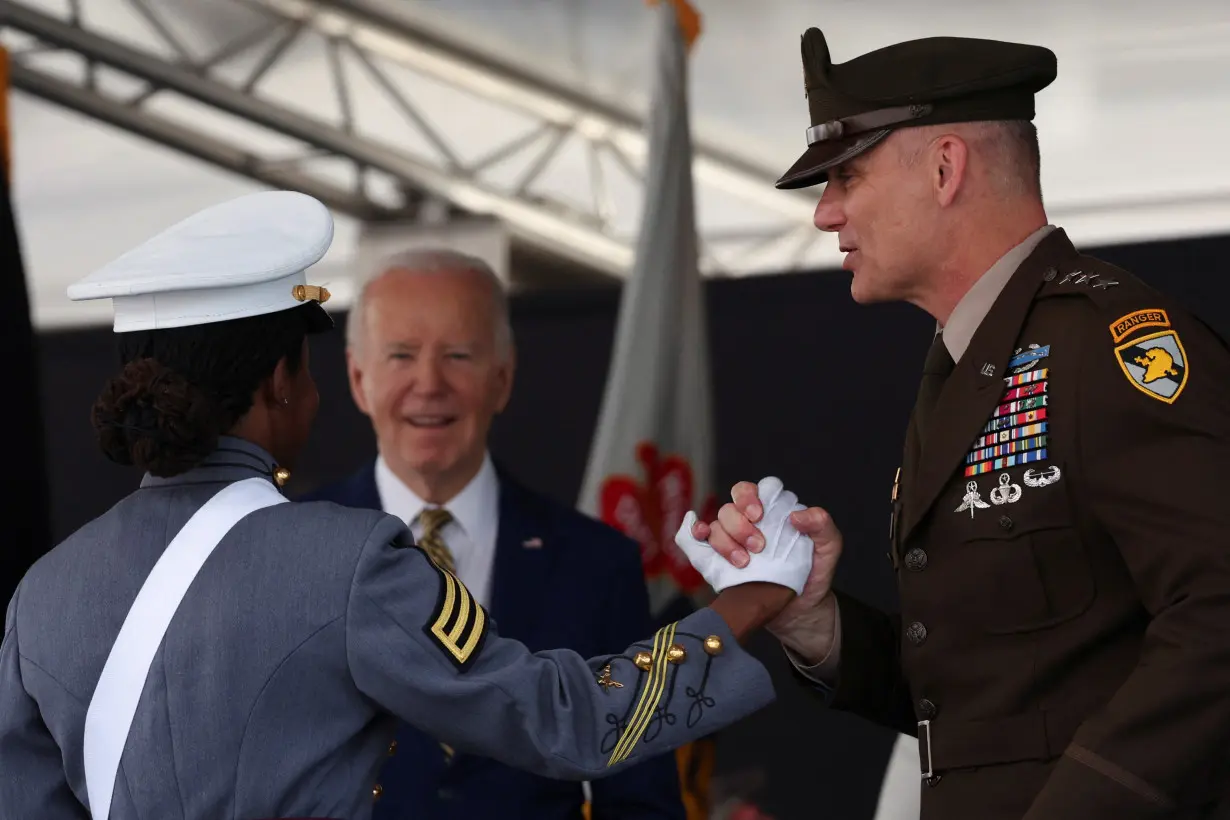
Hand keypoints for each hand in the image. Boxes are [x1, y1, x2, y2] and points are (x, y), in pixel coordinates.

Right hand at [691, 481, 842, 650]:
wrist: (801, 610)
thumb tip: (796, 516)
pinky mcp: (718, 561)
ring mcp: (730, 541)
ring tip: (744, 564)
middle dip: (739, 526)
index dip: (748, 497)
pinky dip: (694, 536)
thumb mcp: (828, 547)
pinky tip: (700, 538)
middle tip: (758, 548)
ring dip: (724, 542)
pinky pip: (698, 543)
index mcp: (770, 511)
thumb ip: (821, 525)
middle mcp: (746, 522)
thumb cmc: (814, 573)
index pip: (750, 491)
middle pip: (729, 509)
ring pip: (714, 527)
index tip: (758, 516)